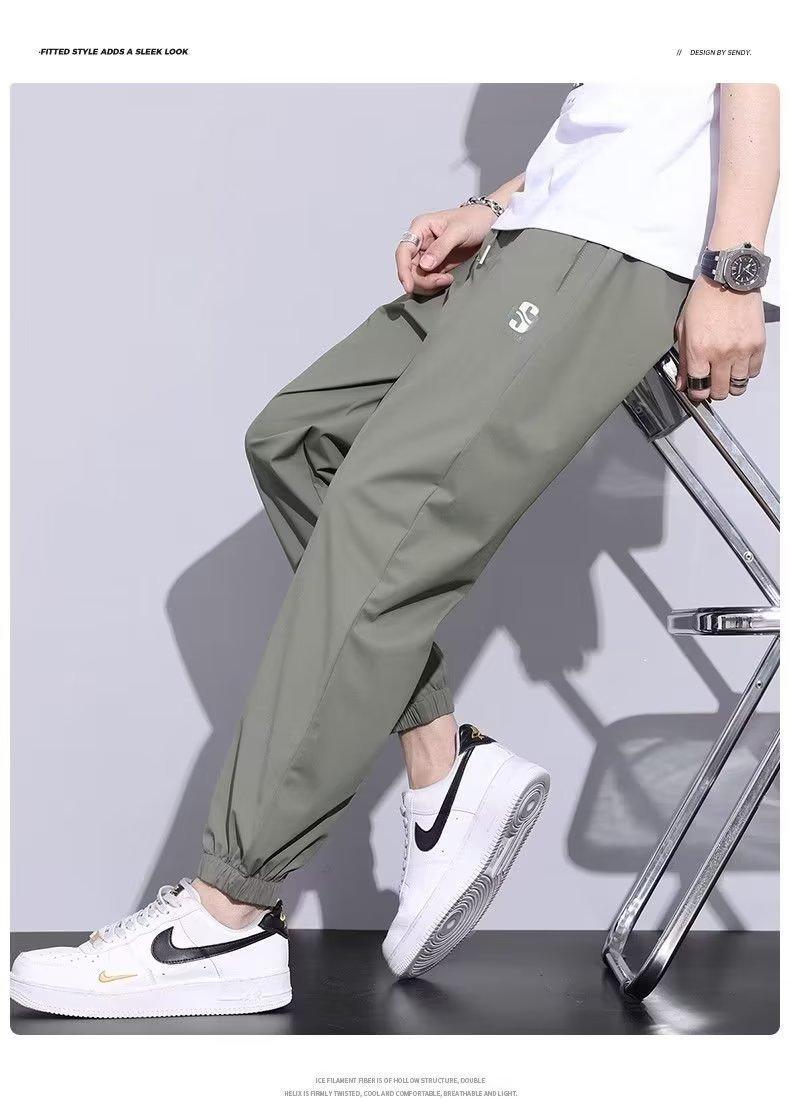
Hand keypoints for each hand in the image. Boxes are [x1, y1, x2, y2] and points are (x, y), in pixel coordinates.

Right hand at [395, 205, 495, 295]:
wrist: (489, 224)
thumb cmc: (475, 219)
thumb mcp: (458, 231)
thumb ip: (441, 247)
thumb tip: (424, 265)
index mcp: (420, 228)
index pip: (403, 251)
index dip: (403, 270)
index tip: (409, 286)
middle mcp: (421, 242)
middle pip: (409, 268)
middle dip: (422, 280)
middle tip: (441, 281)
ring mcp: (428, 255)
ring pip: (417, 277)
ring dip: (429, 284)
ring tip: (448, 279)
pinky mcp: (437, 265)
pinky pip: (428, 281)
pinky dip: (435, 285)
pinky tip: (448, 280)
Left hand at [675, 275, 764, 400]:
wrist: (729, 278)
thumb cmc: (705, 298)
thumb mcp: (683, 328)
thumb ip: (683, 359)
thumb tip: (682, 382)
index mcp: (699, 350)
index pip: (698, 389)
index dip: (696, 394)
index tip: (697, 391)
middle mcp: (721, 353)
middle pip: (719, 391)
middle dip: (713, 391)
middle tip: (712, 384)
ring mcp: (741, 350)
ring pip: (738, 385)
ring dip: (731, 384)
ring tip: (726, 375)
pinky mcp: (757, 344)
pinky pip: (754, 371)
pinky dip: (746, 371)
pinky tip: (739, 363)